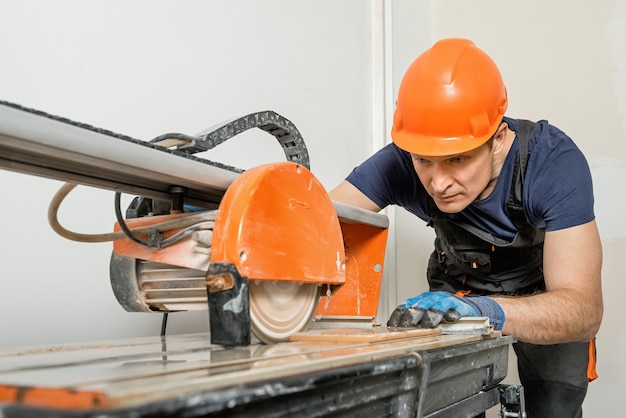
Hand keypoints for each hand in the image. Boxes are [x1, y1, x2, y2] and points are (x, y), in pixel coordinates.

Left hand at [387, 291, 504, 329]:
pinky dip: (452, 314)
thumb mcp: (426, 314)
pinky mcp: (460, 307)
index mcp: (421, 300)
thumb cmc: (444, 313)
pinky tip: (450, 319)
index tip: (394, 325)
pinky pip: (456, 310)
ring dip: (431, 316)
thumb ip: (413, 320)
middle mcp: (432, 299)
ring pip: (436, 306)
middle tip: (408, 327)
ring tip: (428, 325)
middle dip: (412, 316)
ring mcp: (446, 302)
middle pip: (420, 305)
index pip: (406, 305)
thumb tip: (395, 329)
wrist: (467, 309)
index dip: (399, 315)